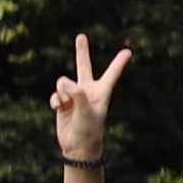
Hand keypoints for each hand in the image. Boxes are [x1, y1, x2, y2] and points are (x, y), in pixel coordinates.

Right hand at [49, 31, 130, 171]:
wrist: (77, 146)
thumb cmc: (89, 130)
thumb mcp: (87, 111)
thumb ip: (77, 93)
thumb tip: (64, 82)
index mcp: (101, 92)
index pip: (111, 74)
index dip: (119, 63)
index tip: (128, 51)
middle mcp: (87, 91)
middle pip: (84, 67)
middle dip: (81, 52)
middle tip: (81, 36)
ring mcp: (73, 96)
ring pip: (62, 82)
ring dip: (61, 92)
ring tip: (66, 105)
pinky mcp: (61, 103)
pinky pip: (55, 94)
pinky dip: (55, 100)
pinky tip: (58, 109)